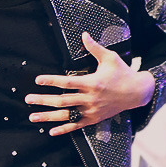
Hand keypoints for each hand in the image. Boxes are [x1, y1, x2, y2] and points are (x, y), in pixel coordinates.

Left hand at [25, 32, 154, 136]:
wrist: (138, 92)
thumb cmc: (123, 72)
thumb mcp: (110, 58)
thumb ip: (94, 48)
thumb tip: (83, 34)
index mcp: (93, 82)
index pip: (68, 82)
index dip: (52, 81)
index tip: (38, 80)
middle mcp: (90, 98)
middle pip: (62, 101)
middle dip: (43, 100)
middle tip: (28, 99)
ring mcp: (91, 111)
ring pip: (66, 116)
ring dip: (48, 117)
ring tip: (32, 116)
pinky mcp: (94, 119)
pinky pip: (76, 126)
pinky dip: (64, 129)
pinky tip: (51, 131)